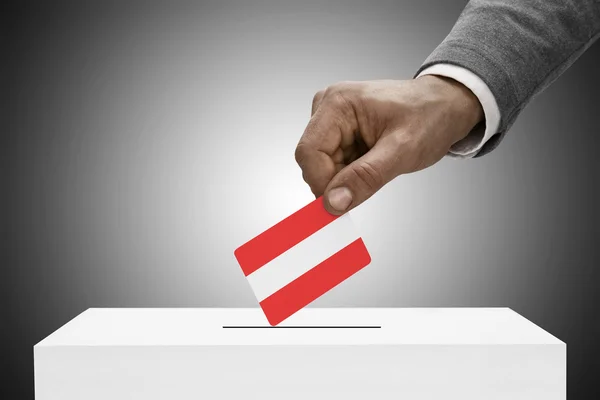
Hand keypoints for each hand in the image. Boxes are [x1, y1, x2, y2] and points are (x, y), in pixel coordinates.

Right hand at [294, 76, 483, 213]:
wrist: (446, 106)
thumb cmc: (430, 116)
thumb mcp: (402, 151)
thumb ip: (365, 177)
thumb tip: (333, 202)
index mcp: (338, 103)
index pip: (309, 152)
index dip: (321, 183)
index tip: (341, 205)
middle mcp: (328, 108)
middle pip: (313, 161)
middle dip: (337, 181)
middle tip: (371, 182)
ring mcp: (332, 120)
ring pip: (322, 167)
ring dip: (346, 178)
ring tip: (378, 166)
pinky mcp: (339, 132)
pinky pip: (333, 165)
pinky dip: (351, 174)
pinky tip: (373, 163)